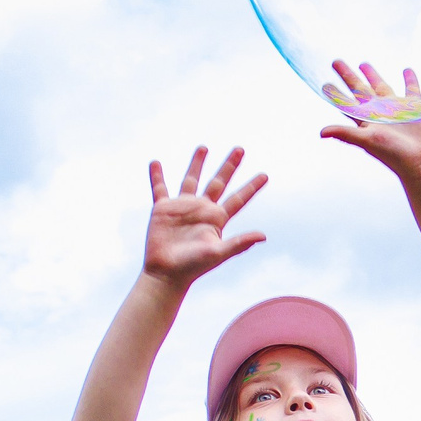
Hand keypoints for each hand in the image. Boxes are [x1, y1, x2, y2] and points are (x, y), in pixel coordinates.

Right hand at [144, 146, 267, 288]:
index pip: (238, 199)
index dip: (252, 187)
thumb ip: (239, 243)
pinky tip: (155, 163)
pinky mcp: (162, 209)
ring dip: (197, 163)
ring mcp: (182, 207)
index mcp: (217, 218)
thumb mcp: (218, 253)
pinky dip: (157, 176)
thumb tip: (263, 236)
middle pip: (219, 182)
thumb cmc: (193, 267)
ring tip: (204, 147)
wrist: (167, 273)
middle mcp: (202, 209)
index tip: (265, 175)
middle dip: (229, 166)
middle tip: (240, 149)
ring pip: (191, 179)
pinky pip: (159, 188)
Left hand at [319, 62, 420, 181]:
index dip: (335, 94)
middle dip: (348, 76)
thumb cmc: (393, 154)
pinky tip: (407, 70)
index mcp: (366, 119)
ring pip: (382, 86)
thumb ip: (345, 134)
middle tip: (336, 62)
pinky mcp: (415, 107)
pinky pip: (411, 89)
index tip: (324, 84)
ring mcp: (397, 109)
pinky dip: (410, 80)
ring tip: (363, 64)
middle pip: (360, 89)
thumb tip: (321, 133)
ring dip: (372, 75)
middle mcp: (379, 112)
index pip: (346, 102)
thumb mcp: (367, 141)